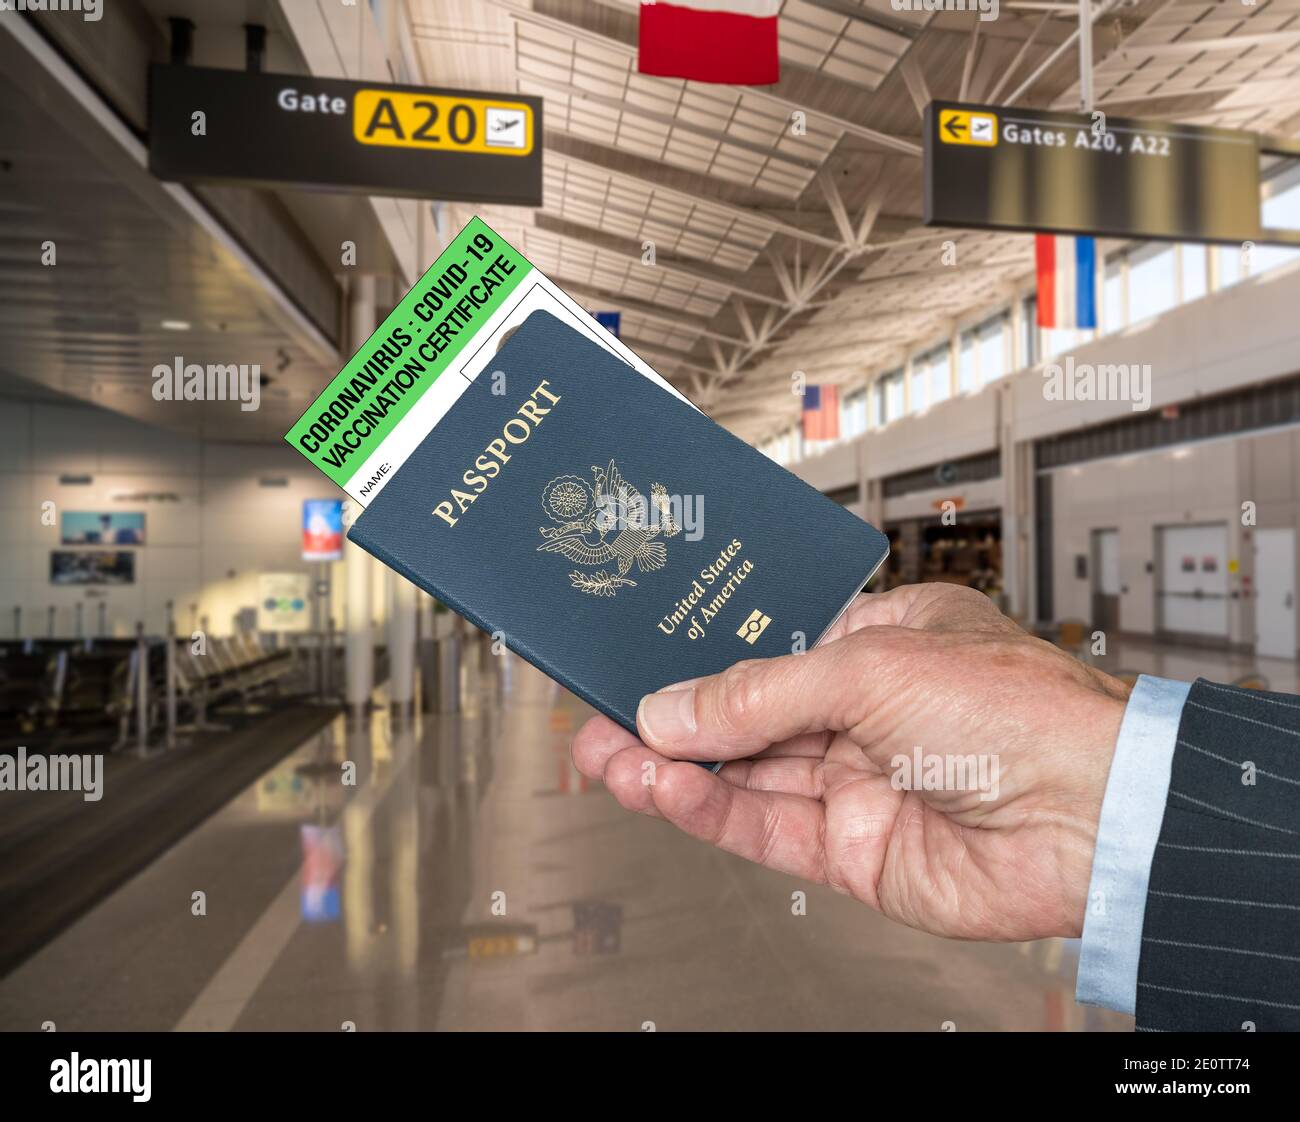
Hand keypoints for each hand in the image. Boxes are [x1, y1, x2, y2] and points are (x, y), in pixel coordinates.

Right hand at [572, 583, 1130, 940]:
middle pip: (743, 713)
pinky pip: (761, 827)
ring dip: (671, 767)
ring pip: (741, 774)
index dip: (699, 653)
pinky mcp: (852, 849)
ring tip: (606, 756)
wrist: (1093, 816)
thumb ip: (759, 694)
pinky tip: (659, 790)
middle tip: (597, 718)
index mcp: (878, 643)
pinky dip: (706, 810)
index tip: (637, 654)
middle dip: (668, 717)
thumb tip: (673, 710)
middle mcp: (864, 712)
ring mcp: (856, 782)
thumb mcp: (868, 668)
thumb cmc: (1017, 711)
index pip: (766, 644)